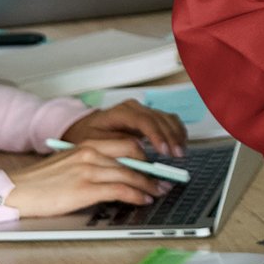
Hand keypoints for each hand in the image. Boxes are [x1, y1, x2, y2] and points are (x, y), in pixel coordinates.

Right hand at [5, 139, 170, 218]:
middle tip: (165, 177)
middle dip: (153, 168)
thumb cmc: (43, 180)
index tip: (158, 164)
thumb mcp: (72, 161)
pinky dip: (136, 194)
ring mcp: (89, 169)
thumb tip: (121, 170)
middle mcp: (92, 152)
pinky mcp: (85, 188)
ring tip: (158, 191)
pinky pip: (119, 190)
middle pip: (134, 156)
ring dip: (148, 184)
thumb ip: (95, 160)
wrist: (17, 190)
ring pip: (130, 174)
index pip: (128, 143)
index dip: (147, 155)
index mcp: (89, 144)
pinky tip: (143, 199)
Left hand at [61, 99, 186, 156]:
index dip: (156, 135)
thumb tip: (138, 151)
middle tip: (177, 155)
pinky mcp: (148, 117)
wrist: (82, 128)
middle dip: (170, 137)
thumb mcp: (93, 143)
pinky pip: (168, 120)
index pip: (145, 121)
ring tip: (181, 152)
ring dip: (176, 134)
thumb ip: (115, 145)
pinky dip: (176, 131)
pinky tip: (180, 142)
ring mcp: (143, 111)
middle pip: (160, 119)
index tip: (163, 150)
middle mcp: (135, 108)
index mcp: (121, 112)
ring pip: (167, 118)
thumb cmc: (85, 136)